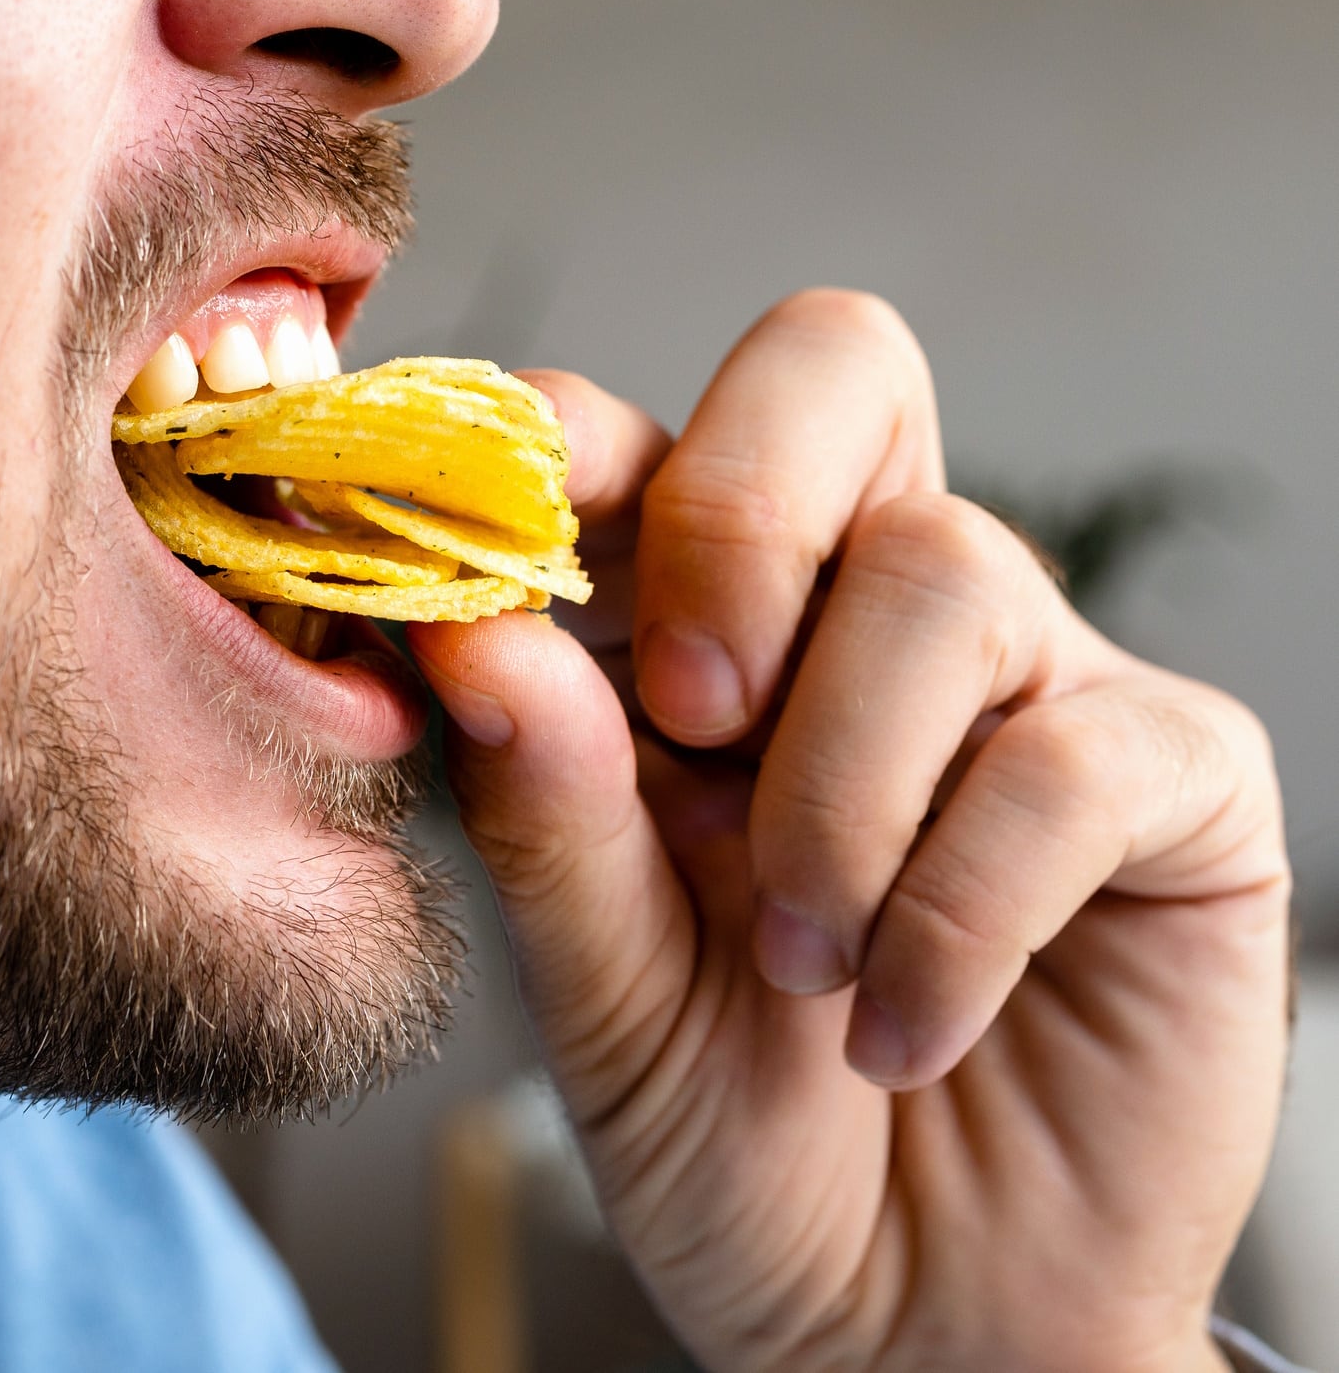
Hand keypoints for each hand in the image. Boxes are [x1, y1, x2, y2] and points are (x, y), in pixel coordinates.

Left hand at [408, 290, 1287, 1372]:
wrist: (911, 1328)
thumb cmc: (737, 1137)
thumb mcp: (602, 987)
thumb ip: (546, 811)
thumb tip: (478, 635)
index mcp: (699, 634)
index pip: (642, 437)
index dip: (560, 441)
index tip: (483, 537)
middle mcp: (860, 617)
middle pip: (835, 371)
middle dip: (741, 515)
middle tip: (690, 715)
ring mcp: (1024, 680)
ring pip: (944, 573)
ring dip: (840, 791)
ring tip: (798, 961)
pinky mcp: (1169, 781)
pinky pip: (1073, 756)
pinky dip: (960, 909)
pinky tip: (905, 1027)